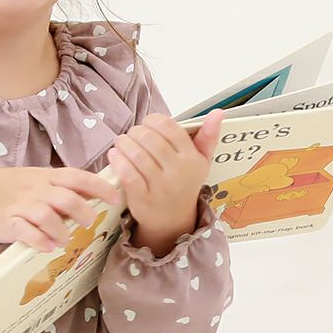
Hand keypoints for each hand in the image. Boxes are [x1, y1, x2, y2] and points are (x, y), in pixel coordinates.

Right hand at [0, 165, 121, 252]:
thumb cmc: (16, 191)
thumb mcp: (41, 183)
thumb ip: (64, 190)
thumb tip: (97, 200)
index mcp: (49, 178)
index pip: (78, 177)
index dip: (99, 187)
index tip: (116, 199)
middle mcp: (38, 190)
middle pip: (65, 197)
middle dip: (82, 211)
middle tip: (89, 223)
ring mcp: (22, 206)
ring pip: (46, 214)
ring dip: (60, 229)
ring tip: (65, 241)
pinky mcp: (8, 222)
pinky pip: (24, 230)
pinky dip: (38, 240)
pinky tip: (47, 247)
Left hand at [106, 109, 223, 253]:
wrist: (172, 221)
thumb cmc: (184, 184)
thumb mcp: (201, 162)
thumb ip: (208, 136)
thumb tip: (218, 112)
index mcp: (192, 158)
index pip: (168, 127)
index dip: (152, 121)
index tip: (146, 124)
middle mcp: (178, 172)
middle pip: (149, 138)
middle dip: (135, 131)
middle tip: (131, 134)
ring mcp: (160, 186)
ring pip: (136, 154)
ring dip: (123, 143)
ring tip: (121, 142)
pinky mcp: (142, 198)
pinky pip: (127, 173)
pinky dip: (118, 161)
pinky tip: (114, 155)